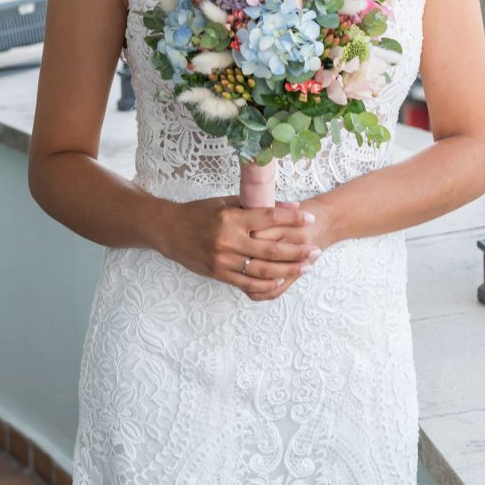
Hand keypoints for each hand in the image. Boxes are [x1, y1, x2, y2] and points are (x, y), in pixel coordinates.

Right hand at [159, 195, 321, 302]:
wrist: (169, 231)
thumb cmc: (199, 212)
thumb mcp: (226, 202)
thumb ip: (255, 204)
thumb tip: (287, 205)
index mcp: (231, 218)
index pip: (268, 218)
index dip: (291, 219)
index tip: (310, 218)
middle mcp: (228, 240)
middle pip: (270, 249)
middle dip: (297, 251)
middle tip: (316, 250)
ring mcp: (223, 260)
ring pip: (262, 269)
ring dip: (288, 269)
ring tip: (306, 266)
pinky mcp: (218, 274)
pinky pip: (247, 283)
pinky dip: (266, 283)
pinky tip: (282, 279)